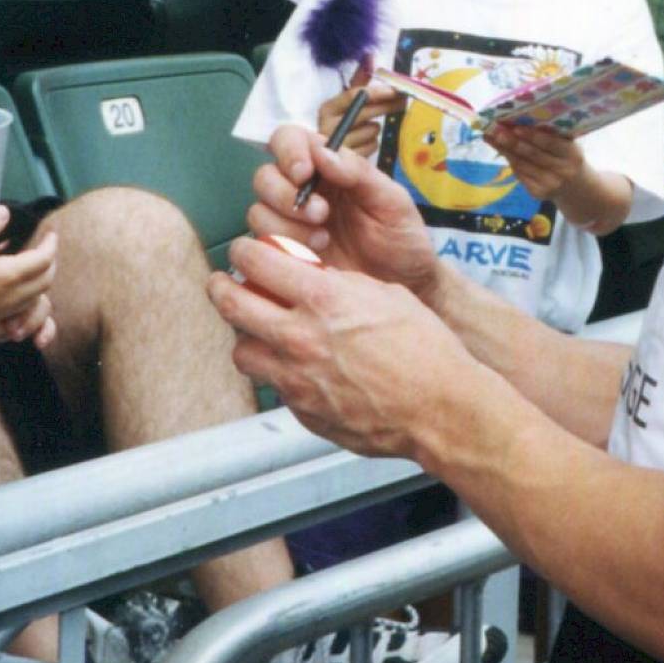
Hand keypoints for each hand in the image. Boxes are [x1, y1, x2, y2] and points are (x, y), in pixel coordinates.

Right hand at [0, 209, 58, 342]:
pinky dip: (27, 309)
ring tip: (28, 270)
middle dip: (49, 263)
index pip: (44, 260)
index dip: (51, 245)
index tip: (51, 233)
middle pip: (46, 281)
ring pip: (36, 301)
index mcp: (8, 276)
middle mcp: (13, 298)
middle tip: (43, 249)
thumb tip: (6, 211)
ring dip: (39, 283)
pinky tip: (15, 300)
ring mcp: (4, 316)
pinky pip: (22, 320)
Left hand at [210, 237, 469, 459]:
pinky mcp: (304, 412)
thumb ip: (338, 286)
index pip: (257, 262)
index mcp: (323, 300)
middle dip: (222, 287)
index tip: (246, 251)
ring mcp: (298, 380)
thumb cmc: (425, 349)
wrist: (441, 408)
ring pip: (243, 352)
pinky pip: (275, 386)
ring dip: (248, 336)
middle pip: (232, 305)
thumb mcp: (383, 295)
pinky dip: (280, 372)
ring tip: (261, 331)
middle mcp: (301, 338)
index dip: (245, 251)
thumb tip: (312, 279)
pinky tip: (301, 367)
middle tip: (225, 283)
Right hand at [245, 124, 438, 296]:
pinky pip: (262, 247)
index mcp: (327, 168)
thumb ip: (359, 172)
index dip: (288, 151)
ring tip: (323, 242)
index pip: (289, 140)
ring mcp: (291, 225)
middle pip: (264, 176)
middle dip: (285, 194)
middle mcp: (302, 192)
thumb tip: (322, 151)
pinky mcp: (285, 256)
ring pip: (258, 212)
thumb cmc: (402, 238)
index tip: (304, 173)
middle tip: (321, 214)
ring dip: (286, 226)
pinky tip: (313, 260)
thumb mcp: (391, 200)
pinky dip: (283, 251)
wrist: (406, 287)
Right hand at [315, 70, 400, 162]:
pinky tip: (364, 142)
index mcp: (327, 108)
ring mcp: (337, 146)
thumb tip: (370, 54)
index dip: (379, 91)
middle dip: (387, 105)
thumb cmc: (340, 123)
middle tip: (403, 100)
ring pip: (373, 131)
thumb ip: (359, 80)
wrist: (324, 155)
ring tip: (369, 126)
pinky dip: (373, 143)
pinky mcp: (348, 161)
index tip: (397, 89)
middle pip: (366, 111)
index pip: (356, 95)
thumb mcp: (346, 101)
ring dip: (376, 127)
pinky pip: (373, 146)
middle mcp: (328, 126)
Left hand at [484, 121, 582, 204]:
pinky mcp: (538, 194)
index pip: (550, 143)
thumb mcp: (568, 145)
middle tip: (496, 131)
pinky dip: (510, 161)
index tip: (515, 127)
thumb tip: (524, 118)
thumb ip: (553, 134)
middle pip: (533, 155)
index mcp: (572, 154)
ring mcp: (550, 185)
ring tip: (491, 137)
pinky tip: (500, 150)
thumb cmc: (567, 157)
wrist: (575, 187)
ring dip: (505, 151)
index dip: (532, 136)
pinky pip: (520, 174)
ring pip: (523, 165)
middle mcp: (563, 171)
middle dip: (512, 142)